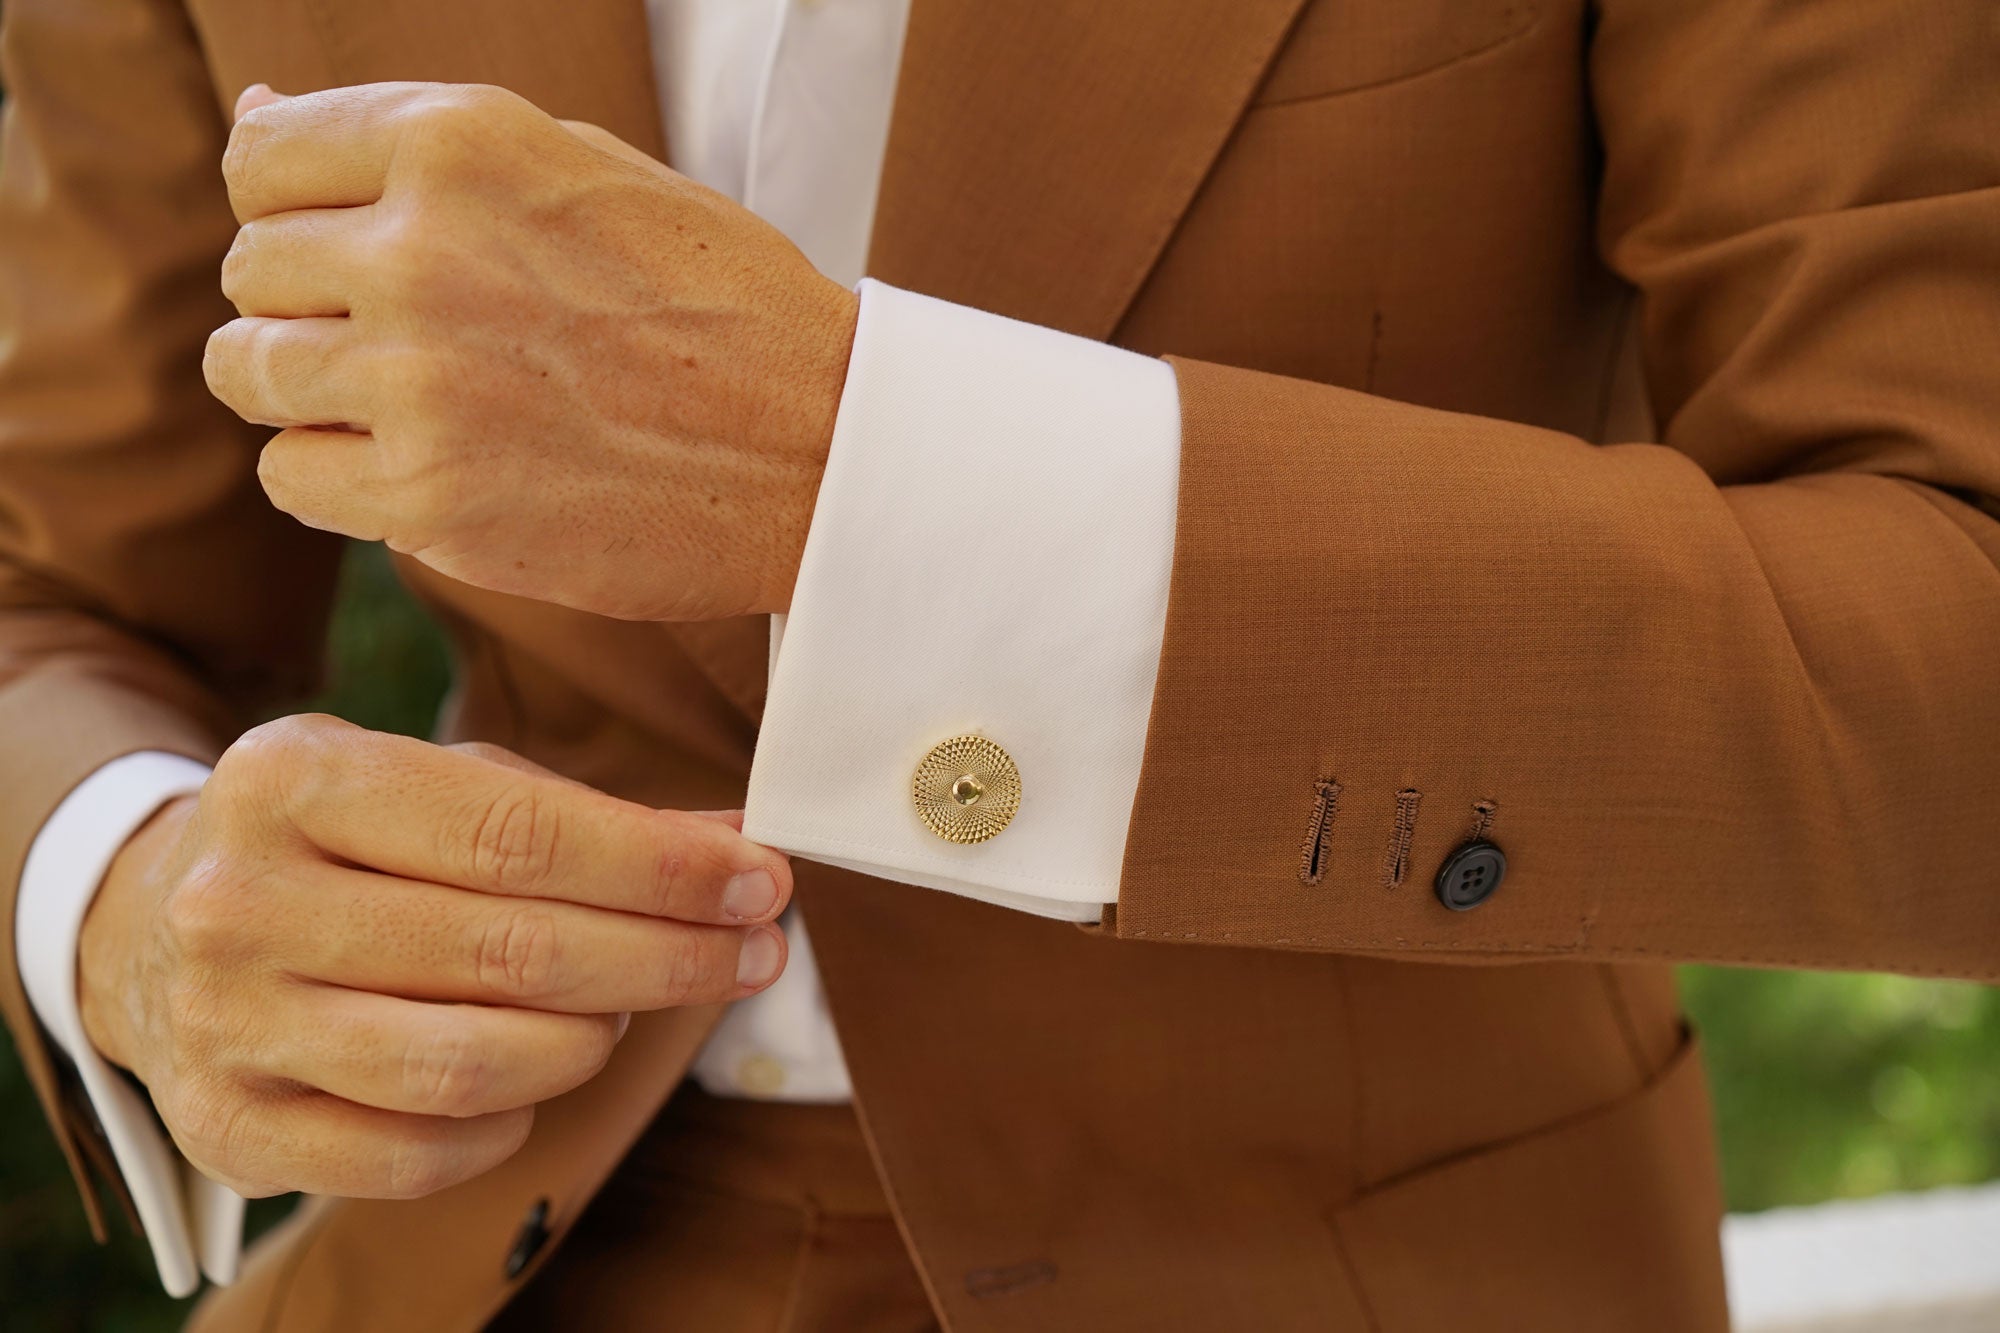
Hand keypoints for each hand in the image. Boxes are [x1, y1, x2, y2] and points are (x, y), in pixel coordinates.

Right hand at [76, 715, 791, 1199]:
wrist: (152, 925)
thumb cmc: (343, 844)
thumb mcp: (438, 787)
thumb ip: (582, 815)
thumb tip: (734, 849)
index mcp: (295, 778)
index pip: (517, 833)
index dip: (658, 869)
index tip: (760, 881)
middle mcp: (243, 899)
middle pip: (509, 952)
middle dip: (665, 956)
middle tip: (756, 950)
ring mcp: (226, 1021)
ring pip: (470, 1065)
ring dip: (592, 1042)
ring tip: (631, 1009)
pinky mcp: (229, 1126)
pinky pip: (416, 1153)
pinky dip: (507, 1124)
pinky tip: (535, 1077)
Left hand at [203, 82, 858, 621]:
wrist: (822, 449)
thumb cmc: (718, 302)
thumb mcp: (583, 169)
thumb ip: (419, 145)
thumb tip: (251, 121)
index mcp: (459, 142)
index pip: (260, 158)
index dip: (298, 210)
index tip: (358, 253)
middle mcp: (420, 250)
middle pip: (251, 270)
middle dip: (310, 305)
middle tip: (410, 342)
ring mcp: (418, 381)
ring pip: (249, 372)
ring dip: (311, 392)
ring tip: (411, 405)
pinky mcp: (429, 498)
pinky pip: (292, 476)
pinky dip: (337, 477)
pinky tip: (423, 466)